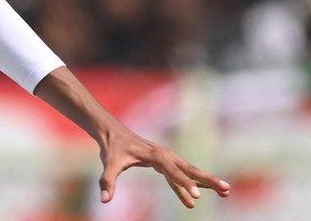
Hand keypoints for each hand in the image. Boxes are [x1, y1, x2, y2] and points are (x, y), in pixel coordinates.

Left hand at [99, 124, 229, 207]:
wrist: (112, 132)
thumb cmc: (112, 148)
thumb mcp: (109, 164)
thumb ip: (108, 181)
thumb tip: (104, 200)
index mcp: (155, 155)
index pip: (173, 172)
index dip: (184, 184)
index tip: (197, 197)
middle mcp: (165, 155)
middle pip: (190, 169)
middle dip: (208, 180)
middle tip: (226, 190)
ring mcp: (166, 158)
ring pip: (190, 171)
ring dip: (206, 182)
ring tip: (225, 192)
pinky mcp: (163, 162)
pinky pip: (179, 176)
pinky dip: (188, 185)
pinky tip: (193, 199)